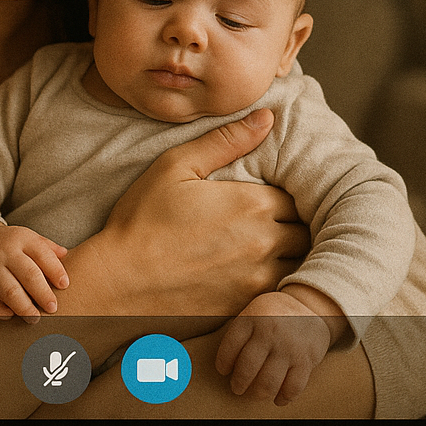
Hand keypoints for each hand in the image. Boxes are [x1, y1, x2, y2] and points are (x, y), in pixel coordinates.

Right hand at [0, 223, 69, 320]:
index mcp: (22, 239)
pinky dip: (2, 312)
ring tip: (35, 318)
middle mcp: (5, 253)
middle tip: (53, 308)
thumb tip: (66, 255)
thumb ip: (49, 248)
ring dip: (24, 308)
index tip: (65, 285)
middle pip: (27, 274)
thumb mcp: (30, 239)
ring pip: (8, 291)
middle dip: (42, 293)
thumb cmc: (13, 246)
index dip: (56, 270)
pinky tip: (12, 315)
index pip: (42, 254)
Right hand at [88, 109, 311, 324]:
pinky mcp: (246, 309)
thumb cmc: (142, 222)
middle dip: (297, 225)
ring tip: (270, 250)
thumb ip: (225, 140)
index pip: (298, 196)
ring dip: (292, 256)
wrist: (119, 284)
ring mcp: (258, 281)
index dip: (289, 196)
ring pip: (300, 265)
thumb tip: (267, 117)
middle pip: (307, 232)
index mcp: (253, 204)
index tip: (275, 197)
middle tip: (278, 223)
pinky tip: (254, 277)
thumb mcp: (176, 167)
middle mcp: (264, 243)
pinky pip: (281, 296)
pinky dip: (278, 285)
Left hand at [215, 290, 332, 405]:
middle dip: (239, 383)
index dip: (223, 363)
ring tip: (256, 394)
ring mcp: (289, 346)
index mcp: (253, 318)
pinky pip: (293, 387)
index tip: (224, 371)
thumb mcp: (254, 313)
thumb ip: (241, 334)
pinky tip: (278, 399)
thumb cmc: (274, 316)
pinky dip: (283, 398)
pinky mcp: (307, 359)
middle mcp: (270, 332)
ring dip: (259, 394)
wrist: (310, 307)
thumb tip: (227, 366)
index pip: (230, 347)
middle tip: (237, 388)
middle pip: (247, 368)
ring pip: (268, 382)